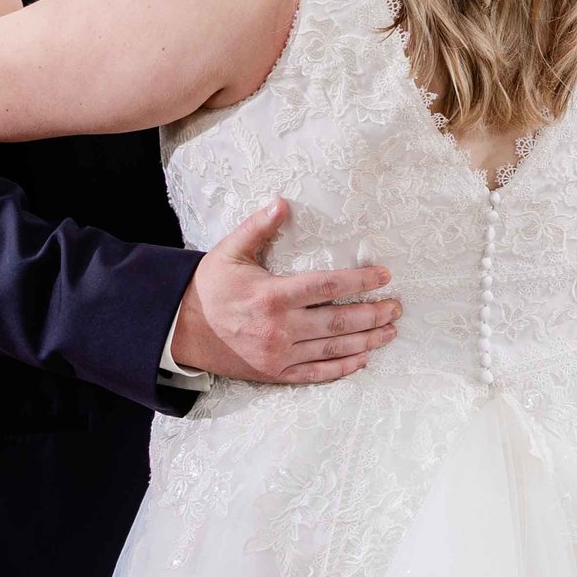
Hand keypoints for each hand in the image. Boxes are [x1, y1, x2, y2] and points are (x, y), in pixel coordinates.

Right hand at [169, 198, 401, 384]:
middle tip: (397, 307)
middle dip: (373, 314)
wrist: (180, 331)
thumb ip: (258, 228)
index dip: (359, 281)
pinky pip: (315, 374)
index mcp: (273, 296)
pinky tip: (362, 360)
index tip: (384, 276)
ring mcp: (278, 354)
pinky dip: (341, 368)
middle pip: (339, 321)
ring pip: (333, 348)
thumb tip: (281, 202)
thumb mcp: (229, 252)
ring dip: (367, 340)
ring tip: (390, 331)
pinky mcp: (274, 373)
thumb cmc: (208, 288)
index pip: (327, 286)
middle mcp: (280, 328)